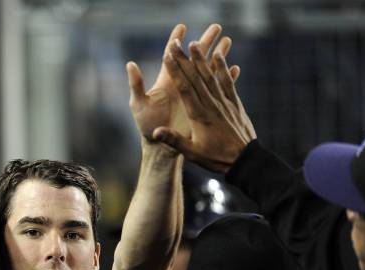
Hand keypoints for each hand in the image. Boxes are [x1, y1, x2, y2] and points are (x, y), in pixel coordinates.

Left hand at [126, 24, 235, 140]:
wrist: (160, 147)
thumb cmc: (146, 127)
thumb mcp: (138, 105)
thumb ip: (136, 85)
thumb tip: (130, 63)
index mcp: (167, 82)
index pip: (172, 57)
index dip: (176, 42)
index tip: (182, 27)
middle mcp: (181, 86)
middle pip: (194, 59)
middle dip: (204, 42)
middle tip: (215, 26)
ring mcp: (193, 96)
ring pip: (208, 71)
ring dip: (218, 56)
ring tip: (228, 41)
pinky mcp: (202, 107)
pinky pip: (216, 90)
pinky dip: (224, 80)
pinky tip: (234, 69)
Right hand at [154, 32, 255, 172]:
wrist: (245, 160)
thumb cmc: (216, 158)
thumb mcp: (192, 153)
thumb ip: (174, 140)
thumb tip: (156, 132)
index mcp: (198, 115)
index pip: (184, 88)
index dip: (175, 71)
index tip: (167, 56)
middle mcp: (211, 105)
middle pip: (196, 78)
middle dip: (184, 59)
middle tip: (176, 43)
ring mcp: (224, 103)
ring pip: (211, 76)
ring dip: (202, 59)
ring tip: (195, 43)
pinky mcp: (235, 104)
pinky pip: (228, 82)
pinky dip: (223, 68)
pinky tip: (220, 56)